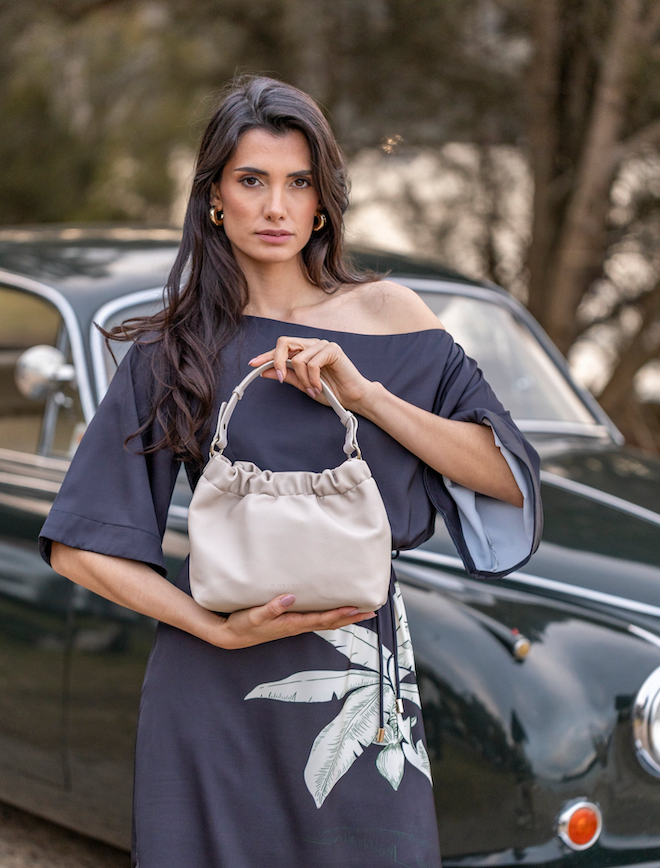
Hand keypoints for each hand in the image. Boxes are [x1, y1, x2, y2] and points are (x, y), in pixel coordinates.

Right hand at [210, 594, 375, 649]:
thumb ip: (272, 607)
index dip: (341, 614)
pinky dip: (330, 616)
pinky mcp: (290, 623)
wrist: (231, 636)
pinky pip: (316, 619)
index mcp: (292, 624)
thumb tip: (291, 597)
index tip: (357, 609)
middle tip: (371, 612)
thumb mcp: (254, 615)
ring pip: (325, 622)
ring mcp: (294, 626)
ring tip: (359, 612)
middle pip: (330, 623)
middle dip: (351, 618)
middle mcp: (297, 626)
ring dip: (344, 617)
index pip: (322, 619)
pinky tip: (334, 611)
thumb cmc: (242, 625)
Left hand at [248, 336, 376, 412]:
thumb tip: (266, 371)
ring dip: (303, 380)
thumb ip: (287, 376)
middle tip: (283, 379)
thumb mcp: (303, 385)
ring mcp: (323, 345)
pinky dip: (313, 379)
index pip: (281, 348)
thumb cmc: (331, 391)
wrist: (352, 397)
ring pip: (298, 358)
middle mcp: (312, 344)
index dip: (266, 355)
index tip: (253, 364)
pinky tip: (319, 387)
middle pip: (284, 343)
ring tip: (313, 390)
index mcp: (305, 350)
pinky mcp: (333, 350)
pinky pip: (312, 363)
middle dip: (278, 361)